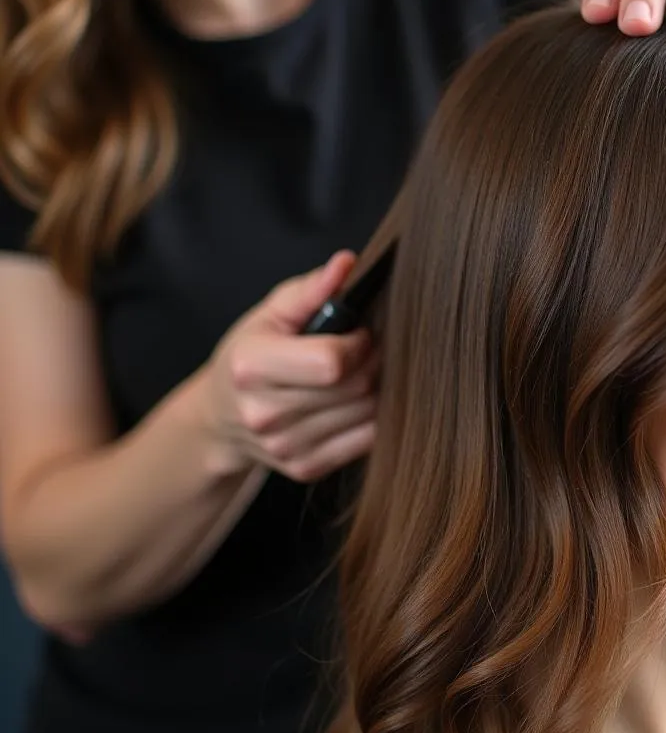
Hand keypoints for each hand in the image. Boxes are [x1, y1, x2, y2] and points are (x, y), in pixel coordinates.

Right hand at [197, 252, 377, 482]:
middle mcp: (263, 414)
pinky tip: (355, 400)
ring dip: (376, 389)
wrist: (221, 418)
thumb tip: (347, 263)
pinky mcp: (304, 468)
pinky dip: (373, 418)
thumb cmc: (252, 354)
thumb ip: (311, 289)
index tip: (356, 332)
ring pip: (367, 414)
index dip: (358, 343)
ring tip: (359, 372)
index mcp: (250, 367)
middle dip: (373, 362)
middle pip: (356, 387)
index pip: (331, 362)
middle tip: (366, 349)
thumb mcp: (271, 313)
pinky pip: (367, 440)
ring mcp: (284, 448)